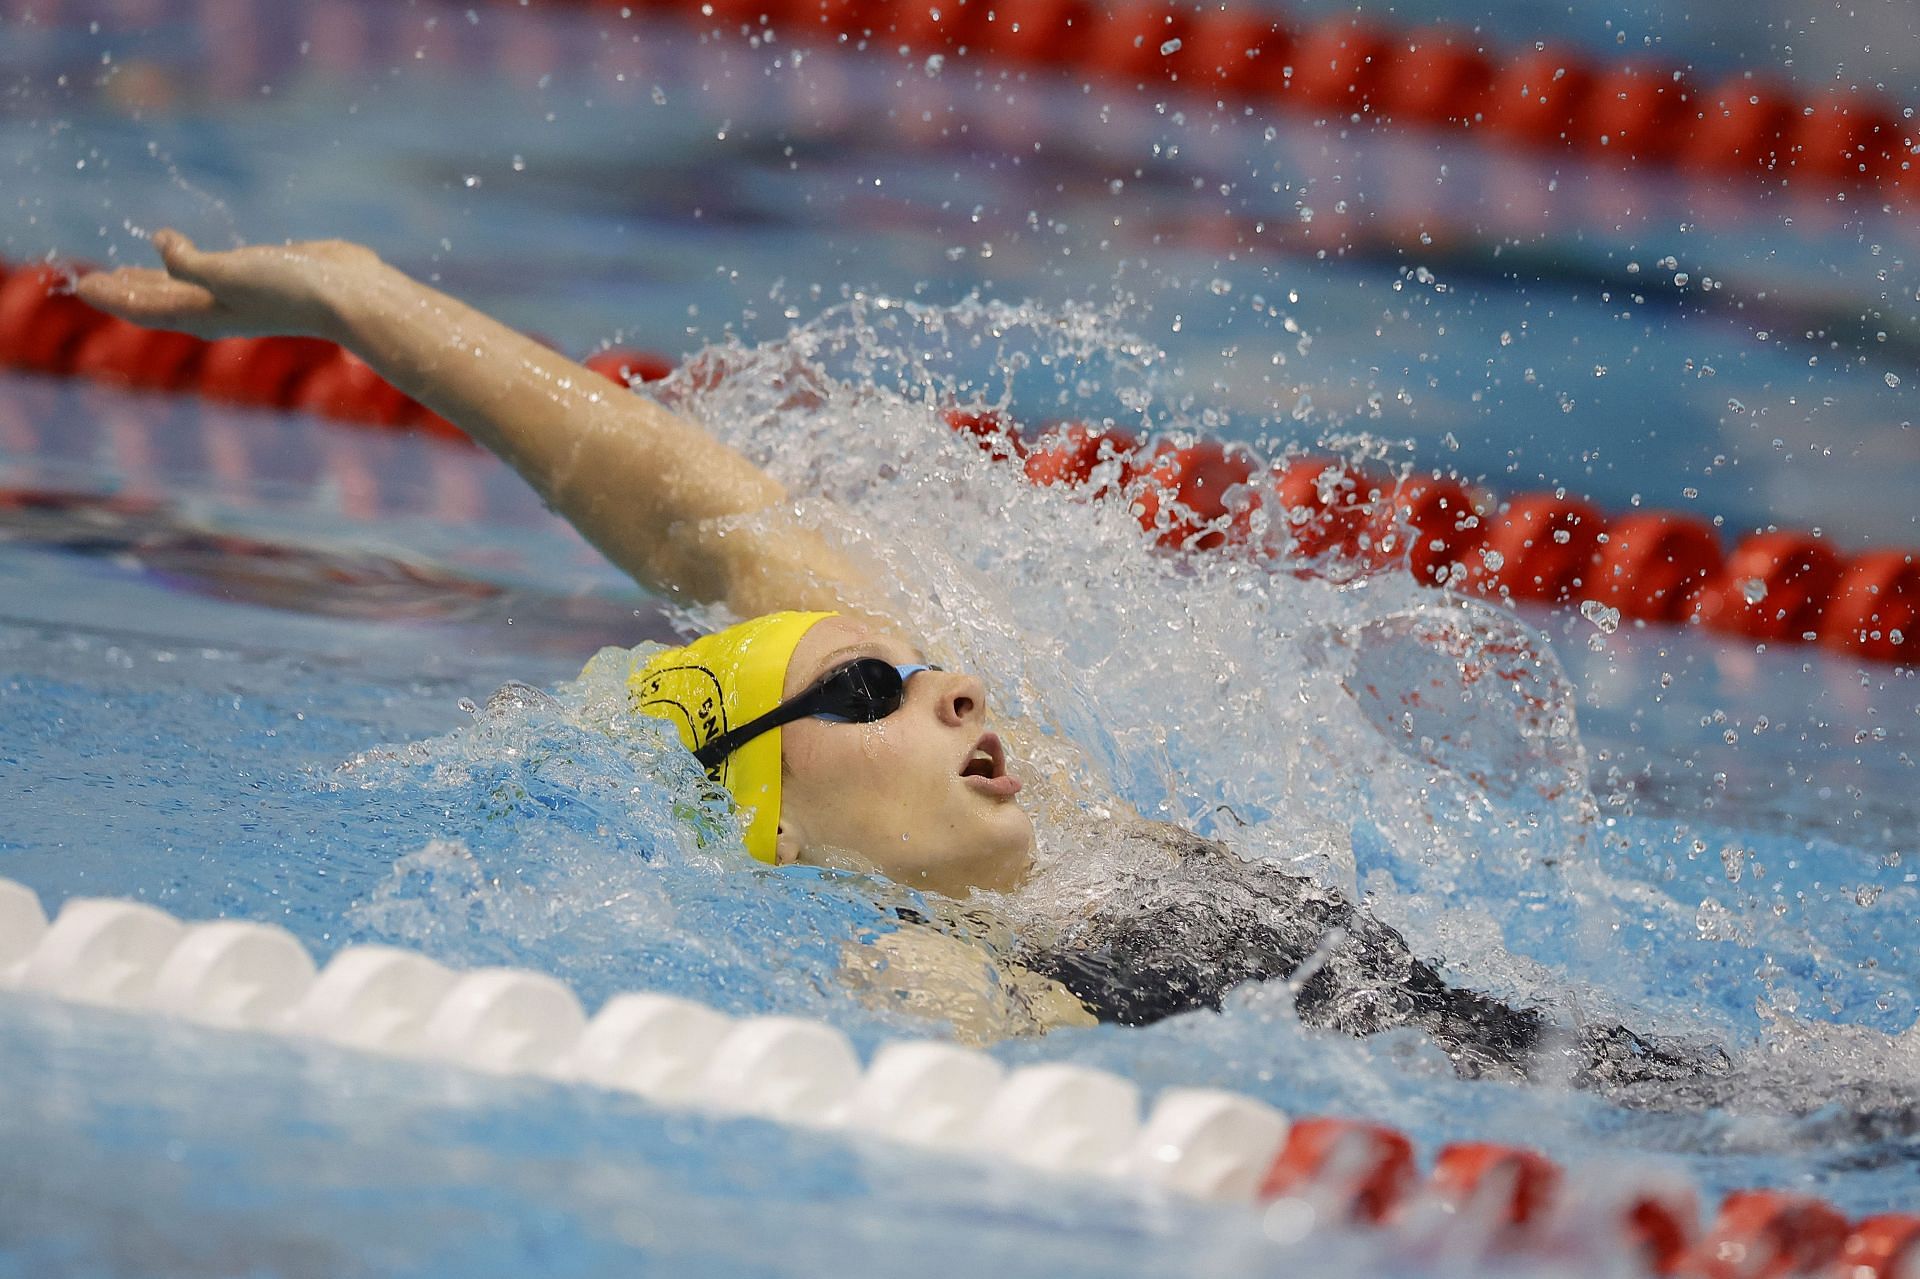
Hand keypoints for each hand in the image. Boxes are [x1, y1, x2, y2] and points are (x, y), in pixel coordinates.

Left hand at [75, 229, 381, 342]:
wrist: (351, 295)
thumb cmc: (288, 289)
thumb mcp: (226, 273)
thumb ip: (185, 263)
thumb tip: (160, 245)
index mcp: (204, 313)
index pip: (143, 307)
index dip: (110, 294)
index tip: (78, 282)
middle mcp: (218, 307)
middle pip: (157, 301)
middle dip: (124, 290)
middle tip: (90, 280)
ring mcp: (240, 292)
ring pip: (182, 285)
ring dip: (153, 278)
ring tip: (129, 270)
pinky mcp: (262, 273)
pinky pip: (211, 267)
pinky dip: (189, 260)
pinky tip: (188, 251)